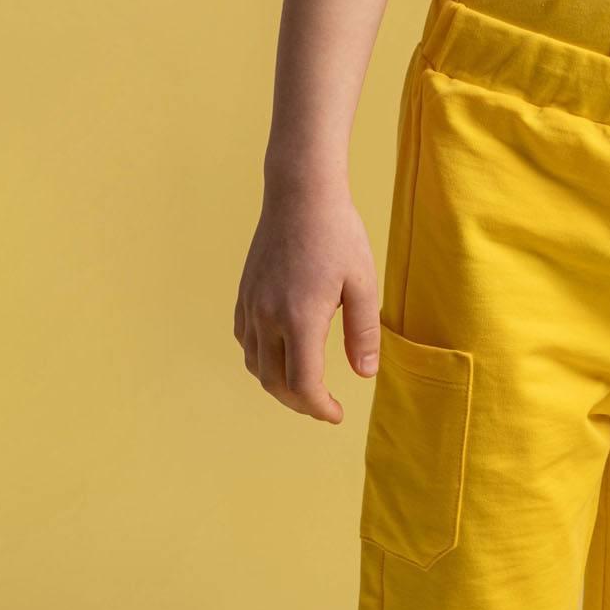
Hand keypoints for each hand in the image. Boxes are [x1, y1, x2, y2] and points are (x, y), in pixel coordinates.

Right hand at [233, 184, 378, 421]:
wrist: (300, 194)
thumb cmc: (338, 234)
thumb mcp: (362, 282)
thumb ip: (363, 332)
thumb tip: (364, 374)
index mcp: (300, 318)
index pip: (303, 384)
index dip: (319, 407)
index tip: (336, 414)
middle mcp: (267, 316)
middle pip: (274, 382)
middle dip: (299, 402)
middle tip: (323, 406)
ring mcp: (251, 305)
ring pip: (254, 364)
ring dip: (277, 383)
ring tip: (304, 386)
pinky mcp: (244, 293)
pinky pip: (245, 340)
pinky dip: (261, 358)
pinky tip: (282, 353)